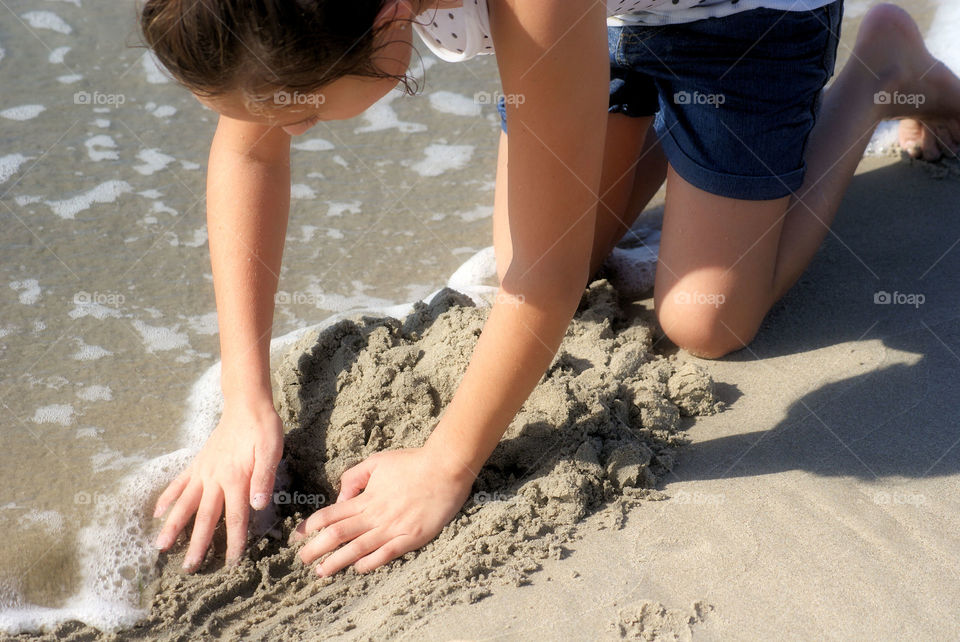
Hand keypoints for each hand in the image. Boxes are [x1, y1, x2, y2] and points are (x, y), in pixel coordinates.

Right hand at [153, 398, 283, 570]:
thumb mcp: (272, 450)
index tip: (231, 562)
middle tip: (188, 569)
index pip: (236, 517)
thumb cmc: (264, 429)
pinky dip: (167, 497)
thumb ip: (264, 477)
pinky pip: (179, 483)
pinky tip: (157, 513)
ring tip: (160, 546)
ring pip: (185, 504)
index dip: (235, 541)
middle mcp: (215, 479)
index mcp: (236, 479)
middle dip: (198, 544)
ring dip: (173, 526)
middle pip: (206, 517)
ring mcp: (203, 471)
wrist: (246, 405)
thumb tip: (257, 505)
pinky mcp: (198, 464)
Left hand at [291, 446, 475, 575]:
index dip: (311, 527)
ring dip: (336, 562)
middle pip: (338, 535)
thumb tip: (342, 497)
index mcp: (366, 498)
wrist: (446, 468)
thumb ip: (355, 477)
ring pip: (358, 549)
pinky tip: (357, 569)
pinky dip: (370, 563)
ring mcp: (394, 529)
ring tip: (321, 572)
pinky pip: (386, 555)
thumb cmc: (412, 462)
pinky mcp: (412, 538)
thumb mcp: (378, 461)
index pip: (331, 515)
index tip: (297, 537)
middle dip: (316, 549)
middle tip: (302, 560)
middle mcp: (376, 515)